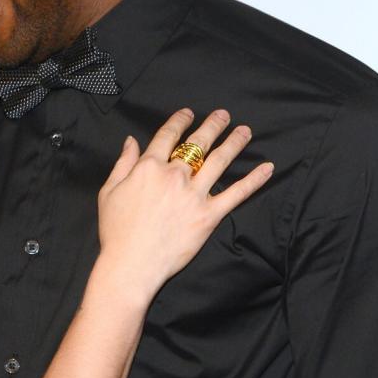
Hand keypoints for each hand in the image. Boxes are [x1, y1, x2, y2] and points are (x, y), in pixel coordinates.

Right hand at [97, 107, 271, 304]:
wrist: (131, 263)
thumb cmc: (116, 231)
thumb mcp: (109, 192)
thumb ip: (123, 163)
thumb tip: (131, 141)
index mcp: (149, 168)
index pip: (168, 136)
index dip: (179, 122)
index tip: (188, 113)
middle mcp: (174, 176)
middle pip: (197, 144)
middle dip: (212, 125)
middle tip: (223, 115)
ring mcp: (194, 195)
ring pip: (219, 161)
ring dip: (234, 143)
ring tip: (245, 131)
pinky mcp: (209, 215)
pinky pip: (236, 194)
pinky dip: (254, 180)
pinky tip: (267, 168)